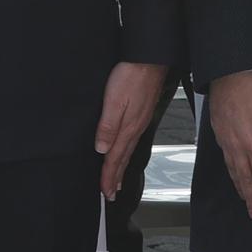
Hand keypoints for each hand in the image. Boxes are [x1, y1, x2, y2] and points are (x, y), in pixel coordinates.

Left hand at [94, 60, 168, 196]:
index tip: (103, 191)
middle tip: (110, 194)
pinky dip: (128, 152)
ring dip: (121, 167)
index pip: (115, 158)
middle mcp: (136, 128)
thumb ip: (108, 125)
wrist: (150, 57)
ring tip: (117, 181)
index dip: (108, 176)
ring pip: (129, 150)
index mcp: (128, 127)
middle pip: (123, 158)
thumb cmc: (132, 75)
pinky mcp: (143, 113)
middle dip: (115, 177)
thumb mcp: (114, 100)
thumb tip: (101, 149)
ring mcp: (141, 121)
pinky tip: (126, 151)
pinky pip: (134, 140)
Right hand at [207, 68, 251, 219]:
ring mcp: (226, 140)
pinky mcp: (218, 133)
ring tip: (245, 199)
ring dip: (240, 188)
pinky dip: (230, 172)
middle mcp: (238, 146)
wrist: (230, 71)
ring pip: (233, 171)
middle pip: (245, 179)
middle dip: (251, 198)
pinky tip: (232, 174)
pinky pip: (225, 159)